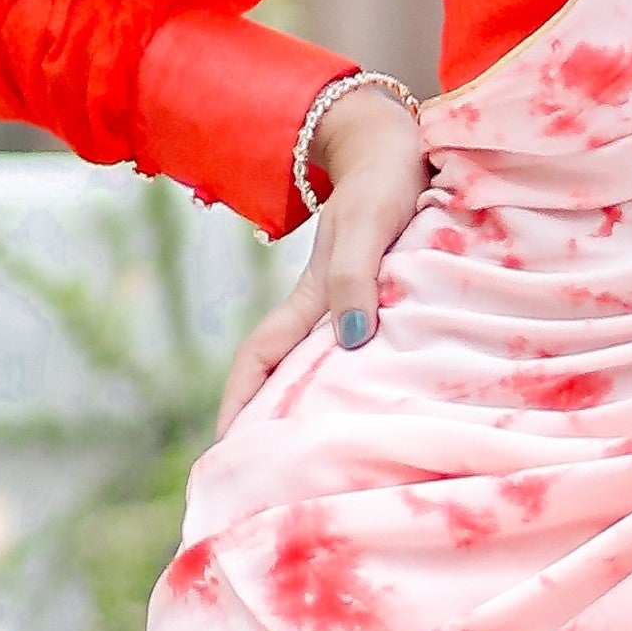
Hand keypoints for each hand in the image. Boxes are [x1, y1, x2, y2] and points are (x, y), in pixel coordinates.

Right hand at [215, 86, 429, 433]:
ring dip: (312, 412)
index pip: (261, 359)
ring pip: (322, 371)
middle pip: (284, 378)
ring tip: (316, 465)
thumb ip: (357, 277)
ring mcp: (353, 309)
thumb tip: (349, 340)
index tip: (227, 450)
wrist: (404, 150)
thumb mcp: (369, 226)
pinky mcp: (383, 304)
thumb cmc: (385, 183)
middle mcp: (327, 312)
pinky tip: (373, 416)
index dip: (239, 403)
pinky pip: (364, 358)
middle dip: (267, 424)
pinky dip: (356, 389)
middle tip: (265, 481)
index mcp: (312, 298)